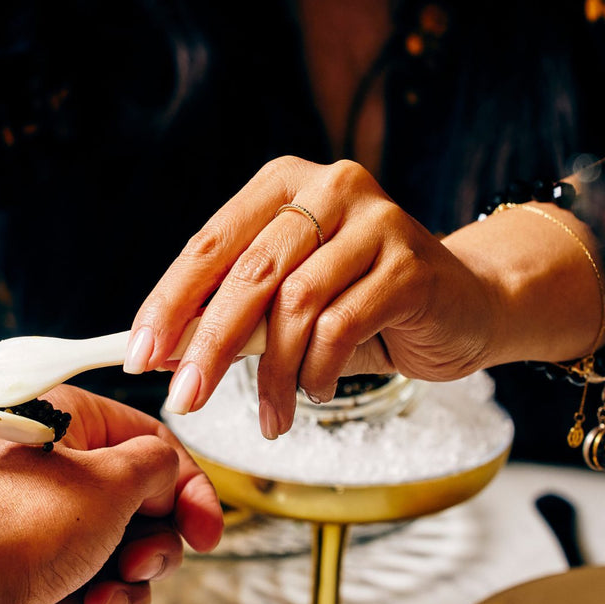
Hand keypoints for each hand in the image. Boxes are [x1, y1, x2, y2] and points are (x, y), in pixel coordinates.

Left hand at [0, 386, 222, 603]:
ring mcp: (42, 529)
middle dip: (147, 555)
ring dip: (119, 594)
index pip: (153, 445)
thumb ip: (159, 466)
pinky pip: (87, 600)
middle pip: (141, 512)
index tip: (207, 533)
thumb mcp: (111, 484)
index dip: (189, 491)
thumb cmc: (17, 534)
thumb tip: (169, 469)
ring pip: (119, 563)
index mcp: (66, 427)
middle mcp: (53, 473)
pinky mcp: (32, 579)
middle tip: (136, 568)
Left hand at [127, 156, 498, 437]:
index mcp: (283, 187)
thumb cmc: (365, 304)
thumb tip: (167, 353)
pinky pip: (342, 325)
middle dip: (209, 345)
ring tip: (270, 416)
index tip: (139, 355)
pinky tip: (314, 393)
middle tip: (186, 398)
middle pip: (249, 272)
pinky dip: (317, 371)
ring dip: (273, 374)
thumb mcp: (290, 306)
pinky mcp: (410, 263)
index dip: (168, 303)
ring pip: (296, 304)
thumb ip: (236, 317)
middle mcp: (328, 188)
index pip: (210, 244)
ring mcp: (375, 220)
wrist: (465, 305)